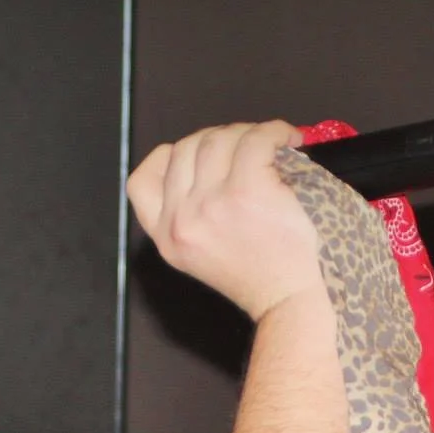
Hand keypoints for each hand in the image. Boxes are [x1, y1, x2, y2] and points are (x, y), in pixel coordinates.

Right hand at [126, 121, 322, 320]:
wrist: (292, 300)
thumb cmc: (263, 276)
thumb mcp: (203, 255)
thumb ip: (188, 216)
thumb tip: (206, 160)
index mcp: (167, 237)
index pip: (141, 180)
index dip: (170, 157)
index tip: (201, 157)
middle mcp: (182, 220)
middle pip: (185, 148)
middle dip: (219, 139)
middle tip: (250, 149)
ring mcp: (211, 205)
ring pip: (218, 138)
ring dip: (248, 133)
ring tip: (273, 147)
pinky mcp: (247, 192)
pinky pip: (255, 140)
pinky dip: (274, 132)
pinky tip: (288, 141)